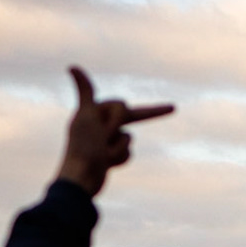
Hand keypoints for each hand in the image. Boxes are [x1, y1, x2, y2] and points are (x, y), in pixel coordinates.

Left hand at [56, 66, 174, 196]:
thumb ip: (86, 92)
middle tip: (102, 142)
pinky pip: (127, 154)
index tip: (173, 110)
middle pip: (128, 121)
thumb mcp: (88, 116)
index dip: (149, 109)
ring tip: (102, 156)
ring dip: (118, 148)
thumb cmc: (83, 147)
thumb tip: (72, 66)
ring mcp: (105, 140)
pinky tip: (107, 164)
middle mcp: (99, 123)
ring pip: (128, 139)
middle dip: (117, 131)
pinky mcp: (109, 156)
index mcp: (94, 111)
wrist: (81, 180)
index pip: (123, 105)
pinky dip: (120, 159)